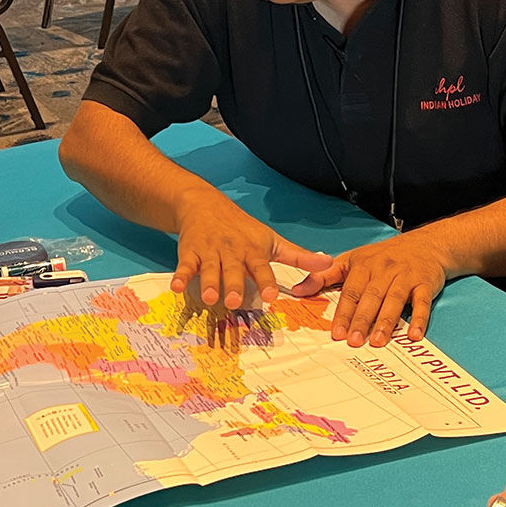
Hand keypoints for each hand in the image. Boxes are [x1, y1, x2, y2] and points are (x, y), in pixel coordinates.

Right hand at [171, 188, 332, 309]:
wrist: (204, 204)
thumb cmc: (243, 228)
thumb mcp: (272, 240)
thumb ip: (298, 256)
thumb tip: (329, 263)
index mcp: (252, 251)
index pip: (261, 267)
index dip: (266, 281)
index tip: (271, 297)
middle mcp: (231, 251)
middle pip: (232, 270)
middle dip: (233, 285)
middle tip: (233, 302)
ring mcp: (210, 252)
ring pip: (210, 269)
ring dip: (208, 283)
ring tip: (209, 298)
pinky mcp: (190, 252)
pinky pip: (185, 265)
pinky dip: (180, 276)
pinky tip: (176, 287)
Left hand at [292, 230, 449, 344]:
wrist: (425, 243)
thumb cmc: (385, 255)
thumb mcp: (352, 259)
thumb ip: (324, 276)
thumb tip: (298, 290)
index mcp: (364, 265)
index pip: (350, 291)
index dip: (343, 312)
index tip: (336, 332)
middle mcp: (384, 270)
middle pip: (371, 297)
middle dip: (361, 320)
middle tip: (353, 341)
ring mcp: (406, 277)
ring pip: (395, 300)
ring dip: (386, 322)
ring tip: (377, 341)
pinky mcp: (425, 284)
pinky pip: (422, 303)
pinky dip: (419, 319)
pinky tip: (414, 335)